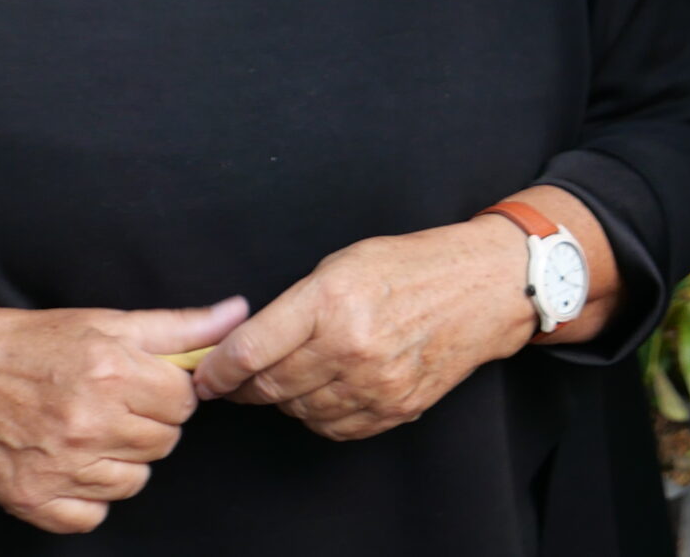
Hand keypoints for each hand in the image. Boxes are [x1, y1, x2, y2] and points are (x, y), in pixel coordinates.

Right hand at [0, 276, 244, 534]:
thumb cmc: (35, 343)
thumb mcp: (108, 321)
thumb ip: (179, 326)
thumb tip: (237, 314)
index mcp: (110, 372)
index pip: (185, 403)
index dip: (169, 393)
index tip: (145, 385)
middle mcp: (86, 423)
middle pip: (164, 443)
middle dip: (148, 424)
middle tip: (113, 404)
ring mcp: (58, 468)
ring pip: (135, 482)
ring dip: (122, 461)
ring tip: (89, 431)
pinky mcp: (33, 501)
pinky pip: (94, 516)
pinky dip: (88, 497)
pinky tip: (70, 463)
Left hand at [190, 220, 533, 439]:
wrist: (484, 287)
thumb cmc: (412, 265)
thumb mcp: (344, 262)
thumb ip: (294, 305)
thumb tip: (245, 344)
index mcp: (331, 299)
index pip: (251, 351)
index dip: (218, 370)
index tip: (205, 376)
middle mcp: (351, 345)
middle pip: (271, 387)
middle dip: (246, 387)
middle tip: (238, 380)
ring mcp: (375, 382)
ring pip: (299, 411)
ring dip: (285, 399)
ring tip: (293, 376)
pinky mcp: (395, 408)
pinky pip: (335, 427)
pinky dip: (319, 415)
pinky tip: (326, 390)